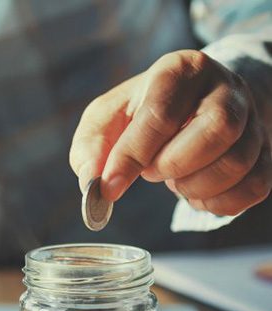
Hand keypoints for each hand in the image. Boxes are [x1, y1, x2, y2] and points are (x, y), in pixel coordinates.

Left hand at [70, 49, 271, 215]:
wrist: (197, 101)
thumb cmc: (146, 110)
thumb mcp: (109, 116)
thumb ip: (92, 146)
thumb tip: (93, 182)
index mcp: (180, 71)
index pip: (160, 116)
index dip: (131, 157)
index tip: (109, 188)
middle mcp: (225, 89)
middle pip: (215, 132)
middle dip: (172, 165)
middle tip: (151, 170)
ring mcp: (252, 121)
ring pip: (236, 164)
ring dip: (193, 186)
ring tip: (173, 177)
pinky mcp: (265, 152)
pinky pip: (253, 189)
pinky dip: (216, 203)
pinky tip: (196, 191)